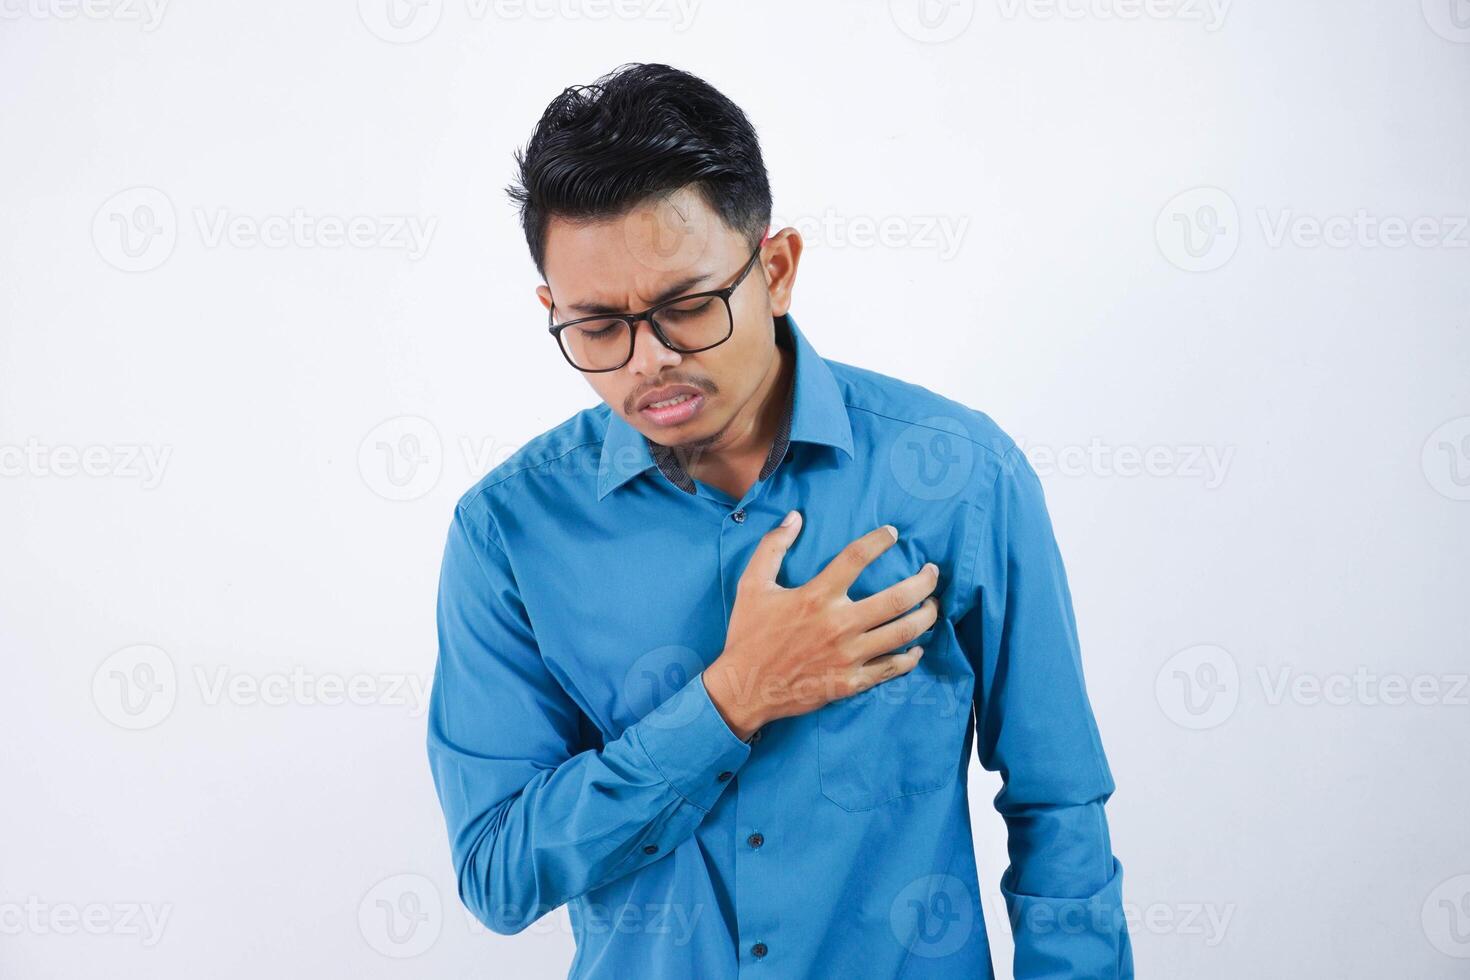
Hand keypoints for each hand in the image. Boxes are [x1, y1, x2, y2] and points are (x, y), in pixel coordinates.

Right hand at [703, 511, 940, 739]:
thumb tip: (795, 516)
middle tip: (933, 572)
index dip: (880, 540)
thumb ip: (773, 547)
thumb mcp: (752, 585)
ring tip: (933, 605)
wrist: (745, 688)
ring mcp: (849, 656)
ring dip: (927, 616)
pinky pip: (892, 668)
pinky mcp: (851, 682)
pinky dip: (910, 656)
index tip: (893, 534)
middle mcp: (839, 624)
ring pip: (903, 633)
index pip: (857, 557)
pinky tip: (917, 646)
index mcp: (816, 596)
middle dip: (924, 581)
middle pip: (898, 598)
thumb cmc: (748, 634)